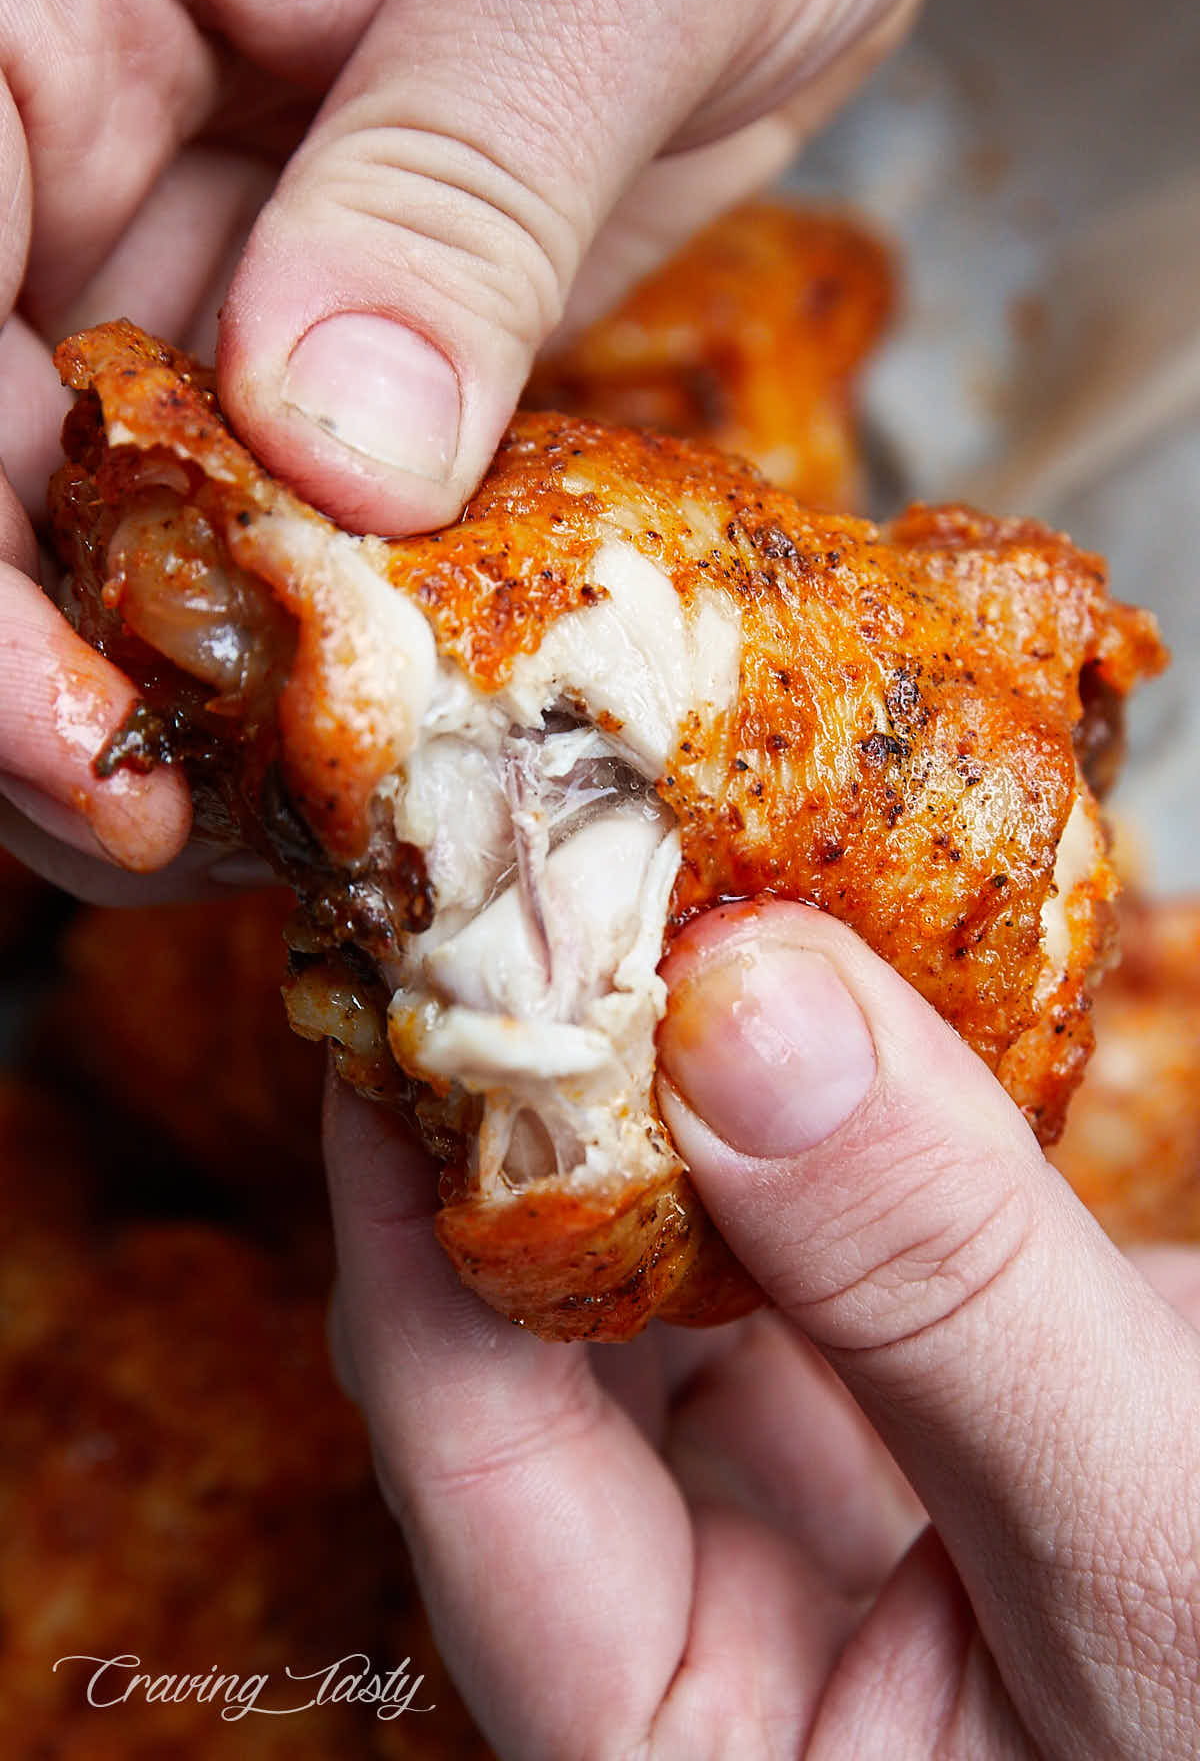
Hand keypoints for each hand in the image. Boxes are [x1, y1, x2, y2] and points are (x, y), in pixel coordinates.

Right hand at [1, 0, 927, 898]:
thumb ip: (457, 183)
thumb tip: (338, 454)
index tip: (69, 723)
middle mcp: (95, 130)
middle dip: (42, 666)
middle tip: (172, 833)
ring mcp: (204, 257)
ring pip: (98, 508)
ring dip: (161, 692)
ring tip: (277, 828)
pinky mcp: (322, 356)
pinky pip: (257, 528)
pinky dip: (291, 652)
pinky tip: (365, 744)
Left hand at [324, 900, 1199, 1758]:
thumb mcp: (1144, 1545)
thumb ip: (940, 1292)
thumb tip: (737, 1014)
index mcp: (684, 1746)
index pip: (470, 1459)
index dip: (414, 1219)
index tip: (408, 1008)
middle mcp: (716, 1628)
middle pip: (535, 1346)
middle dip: (529, 1134)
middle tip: (513, 918)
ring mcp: (806, 1516)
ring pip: (665, 1279)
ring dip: (658, 1108)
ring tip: (631, 928)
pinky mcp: (899, 1414)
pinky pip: (801, 1249)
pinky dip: (798, 1122)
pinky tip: (787, 1002)